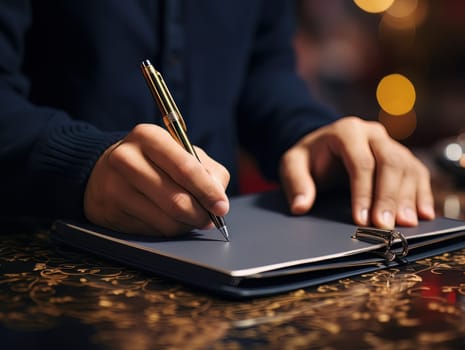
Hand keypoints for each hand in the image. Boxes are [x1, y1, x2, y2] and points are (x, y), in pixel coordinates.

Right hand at [84, 124, 229, 235]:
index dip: (208, 191)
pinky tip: (169, 220)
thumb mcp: (180, 152)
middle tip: (210, 220)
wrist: (103, 170)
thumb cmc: (153, 161)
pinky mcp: (109, 212)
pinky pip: (152, 231)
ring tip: (191, 218)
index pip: (185, 167)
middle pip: (175, 199)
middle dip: (200, 215)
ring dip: (186, 225)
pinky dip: (169, 229)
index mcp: (148, 137)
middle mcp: (126, 159)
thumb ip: (207, 170)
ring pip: (165, 220)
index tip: (222, 207)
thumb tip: (218, 200)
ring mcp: (114, 187)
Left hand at [279, 116, 434, 227]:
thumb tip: (300, 206)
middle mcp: (373, 134)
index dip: (363, 192)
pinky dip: (422, 194)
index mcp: (347, 131)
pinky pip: (418, 173)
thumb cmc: (309, 158)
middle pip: (390, 162)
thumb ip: (296, 182)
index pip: (361, 162)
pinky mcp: (402, 156)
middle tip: (385, 226)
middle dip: (388, 197)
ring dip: (407, 198)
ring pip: (407, 168)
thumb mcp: (293, 164)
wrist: (323, 146)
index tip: (361, 219)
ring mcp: (391, 143)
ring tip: (404, 224)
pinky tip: (422, 214)